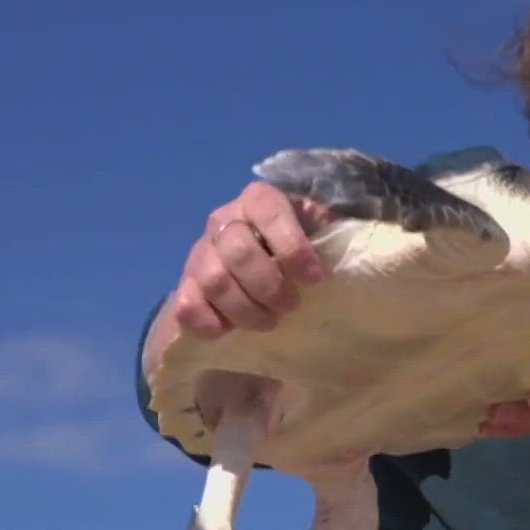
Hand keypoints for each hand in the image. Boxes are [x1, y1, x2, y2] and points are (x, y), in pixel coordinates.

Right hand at [169, 181, 328, 338]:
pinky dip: (209, 324)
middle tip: (291, 306)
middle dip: (269, 286)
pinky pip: (185, 306)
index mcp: (258, 200)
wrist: (264, 264)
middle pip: (238, 251)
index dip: (291, 246)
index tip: (315, 279)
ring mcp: (200, 253)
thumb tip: (344, 228)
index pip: (268, 209)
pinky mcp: (186, 285)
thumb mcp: (322, 229)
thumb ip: (333, 224)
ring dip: (246, 310)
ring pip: (214, 281)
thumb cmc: (301, 247)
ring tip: (269, 321)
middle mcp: (224, 220)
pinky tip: (230, 330)